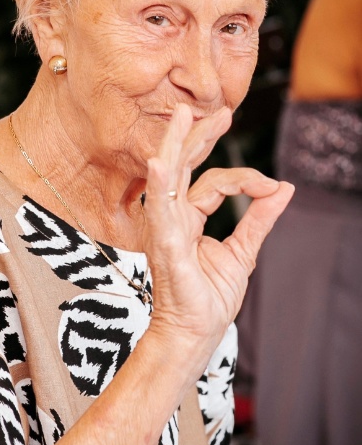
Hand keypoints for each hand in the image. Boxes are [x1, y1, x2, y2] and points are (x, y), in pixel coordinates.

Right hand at [143, 104, 293, 369]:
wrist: (194, 333)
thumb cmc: (209, 297)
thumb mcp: (243, 251)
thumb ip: (259, 218)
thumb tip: (285, 188)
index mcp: (187, 218)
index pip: (212, 182)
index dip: (244, 179)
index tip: (271, 189)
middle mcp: (171, 216)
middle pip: (184, 166)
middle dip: (200, 136)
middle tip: (221, 112)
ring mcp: (164, 227)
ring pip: (170, 176)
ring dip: (176, 144)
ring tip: (183, 115)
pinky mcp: (164, 243)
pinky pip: (161, 208)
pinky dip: (160, 183)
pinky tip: (160, 163)